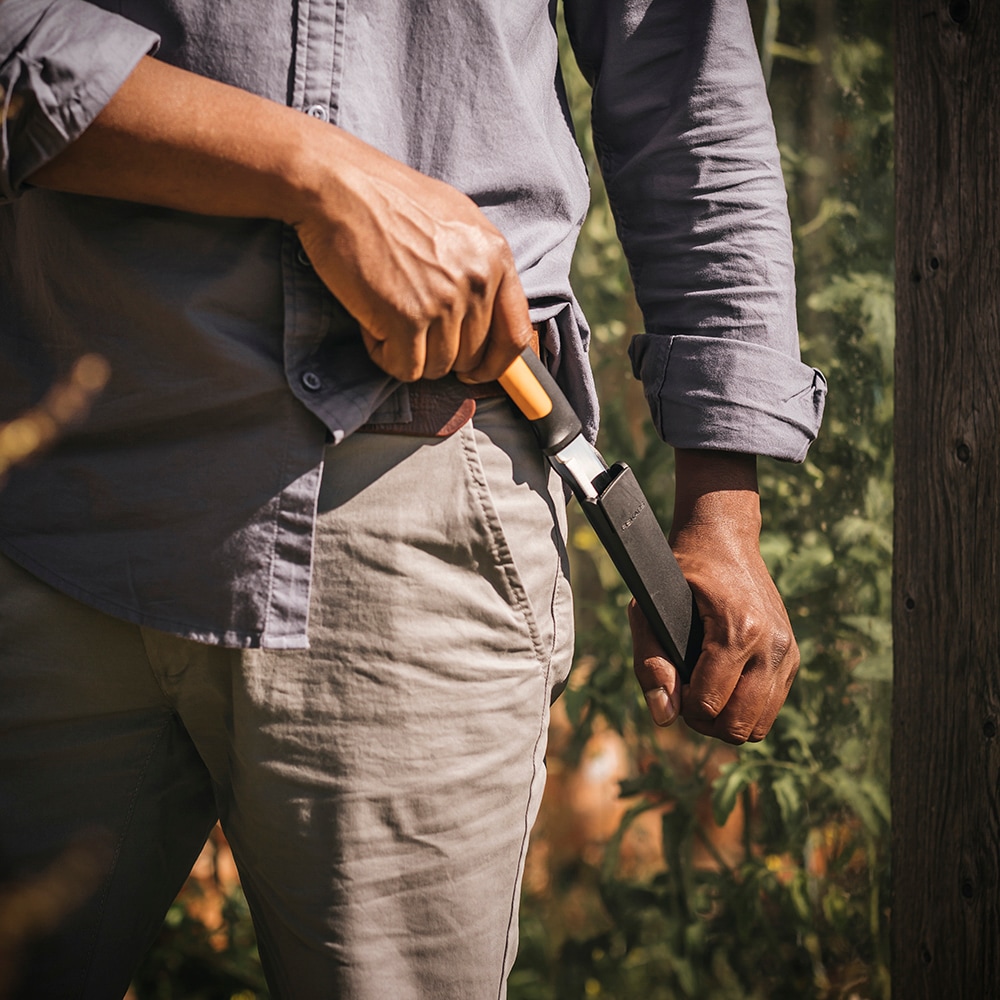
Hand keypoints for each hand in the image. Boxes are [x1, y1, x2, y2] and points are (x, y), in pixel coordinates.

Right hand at [292, 136, 532, 382]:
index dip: (495, 364)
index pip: (514, 334)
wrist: (338, 186)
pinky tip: (371, 324)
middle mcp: (477, 281)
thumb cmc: (389, 199)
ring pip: (437, 367)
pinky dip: (384, 355)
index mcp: (495, 256)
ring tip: (386, 315)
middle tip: (408, 328)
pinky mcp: (407, 318)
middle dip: (438, 352)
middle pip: (470, 356)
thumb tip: (485, 316)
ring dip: (408, 352)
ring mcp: (444, 302)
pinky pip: (405, 368)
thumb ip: (477, 266)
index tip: (475, 371)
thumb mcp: (455, 220)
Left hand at [629, 450, 798, 743]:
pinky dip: (747, 707)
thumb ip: (651, 664)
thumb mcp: (649, 611)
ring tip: (704, 694)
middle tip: (686, 698)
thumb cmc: (678, 574)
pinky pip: (772, 705)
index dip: (683, 707)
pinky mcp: (792, 654)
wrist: (722, 539)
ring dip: (728, 720)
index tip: (672, 687)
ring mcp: (787, 650)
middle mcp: (771, 643)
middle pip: (740, 725)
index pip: (710, 704)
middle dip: (706, 723)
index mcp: (737, 630)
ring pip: (760, 724)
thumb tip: (665, 718)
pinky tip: (724, 684)